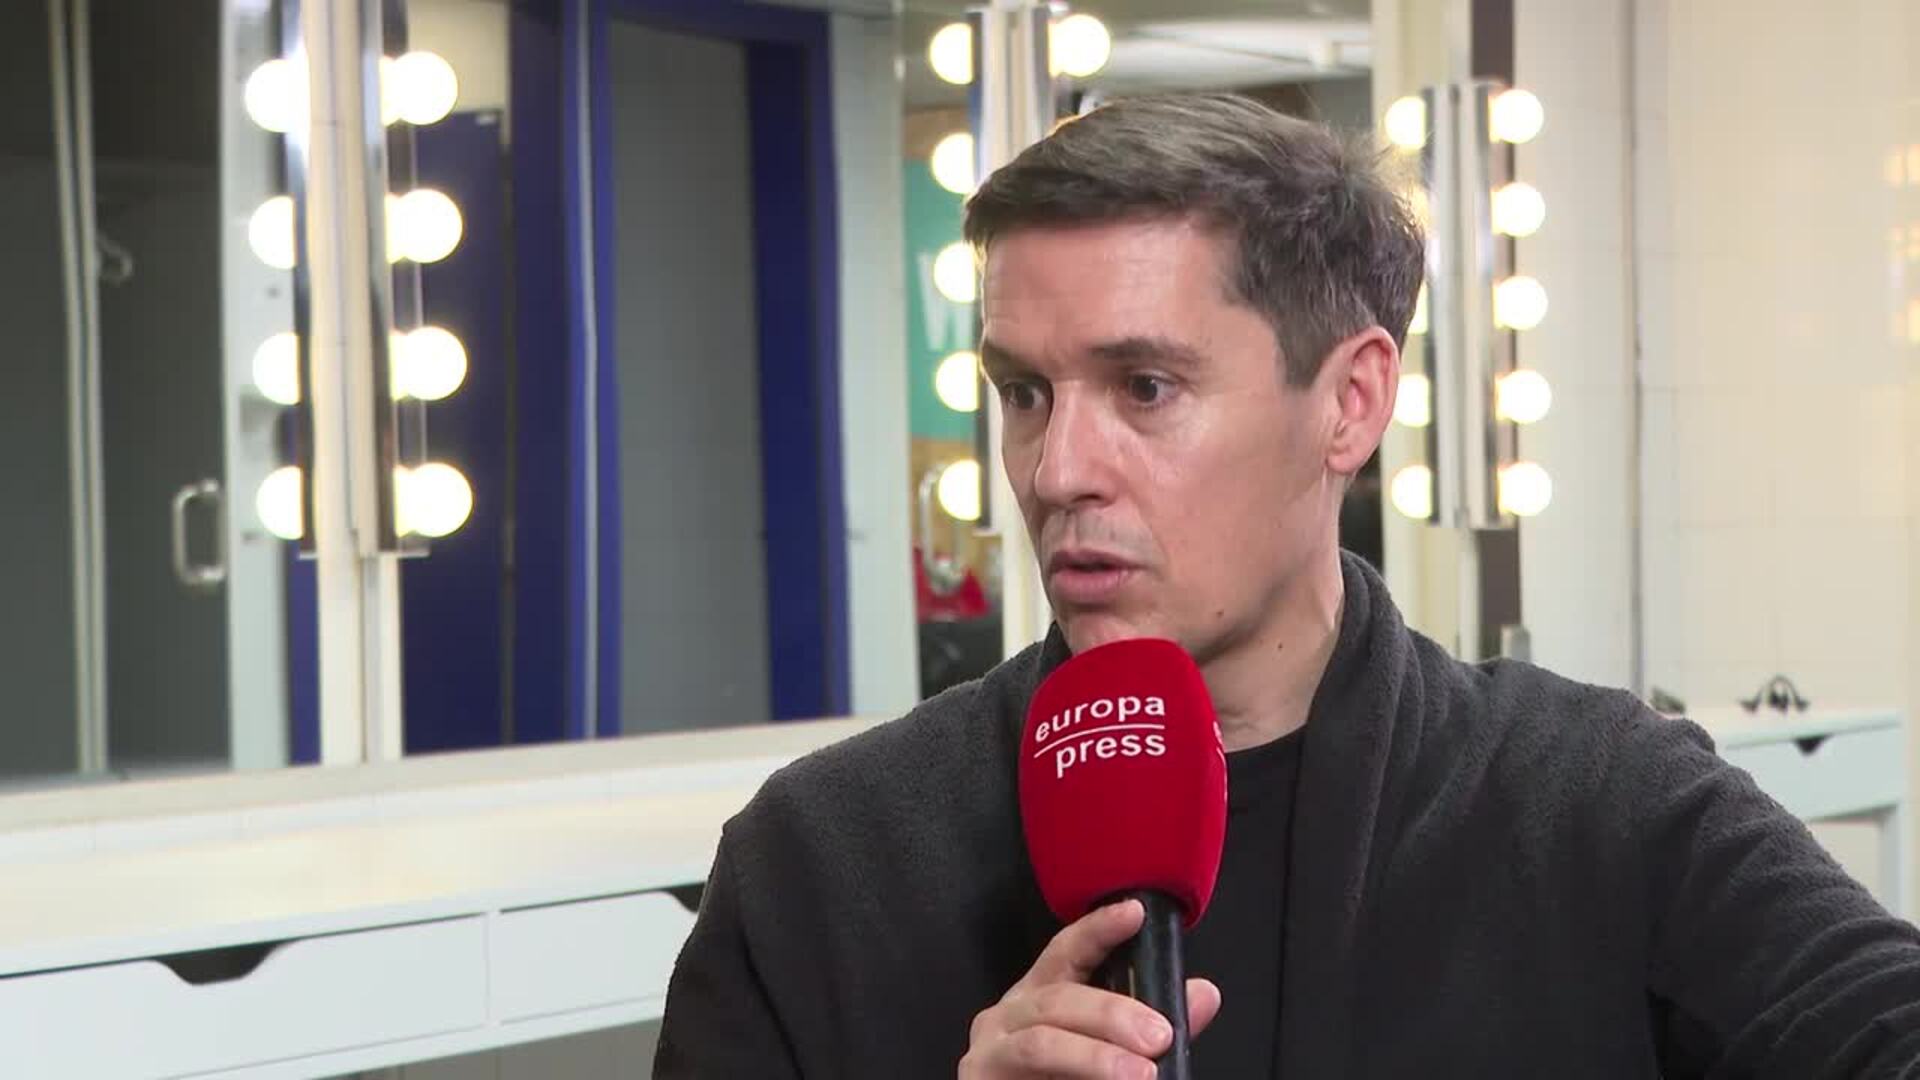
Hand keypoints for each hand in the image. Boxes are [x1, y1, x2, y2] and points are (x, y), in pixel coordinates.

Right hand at [958, 899, 1222, 1078]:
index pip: (1067, 950)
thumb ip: (1152, 1027)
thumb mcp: (1113, 1054)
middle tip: (1158, 1035)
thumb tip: (1204, 994)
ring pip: (1041, 1042)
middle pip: (1058, 998)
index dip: (1098, 929)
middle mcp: (1009, 1016)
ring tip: (1141, 1075)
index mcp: (1041, 997)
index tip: (1135, 913)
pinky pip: (1026, 1076)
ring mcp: (988, 1050)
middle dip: (1112, 1013)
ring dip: (1095, 1057)